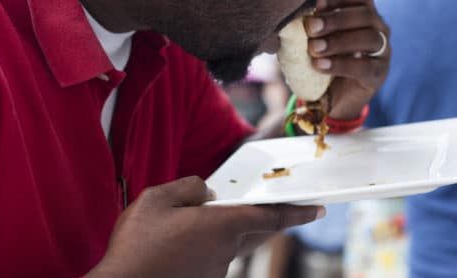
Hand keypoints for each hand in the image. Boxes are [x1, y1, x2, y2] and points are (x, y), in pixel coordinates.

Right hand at [86, 176, 322, 277]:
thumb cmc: (137, 244)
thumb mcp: (157, 199)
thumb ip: (189, 188)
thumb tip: (209, 194)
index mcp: (221, 225)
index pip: (270, 216)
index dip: (297, 211)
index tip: (318, 209)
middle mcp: (226, 250)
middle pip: (258, 232)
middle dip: (272, 220)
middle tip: (281, 209)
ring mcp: (217, 270)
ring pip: (234, 244)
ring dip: (230, 231)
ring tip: (201, 221)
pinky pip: (216, 257)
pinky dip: (212, 245)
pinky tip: (186, 242)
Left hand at [303, 0, 390, 119]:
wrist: (333, 98)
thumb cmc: (324, 59)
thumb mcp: (319, 38)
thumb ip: (314, 25)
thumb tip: (295, 13)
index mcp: (366, 14)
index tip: (315, 4)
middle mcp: (380, 29)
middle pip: (366, 14)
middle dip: (336, 19)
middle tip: (310, 28)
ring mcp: (383, 52)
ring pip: (369, 38)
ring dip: (338, 41)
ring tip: (314, 48)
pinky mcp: (379, 74)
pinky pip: (365, 66)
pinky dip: (340, 64)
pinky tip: (320, 65)